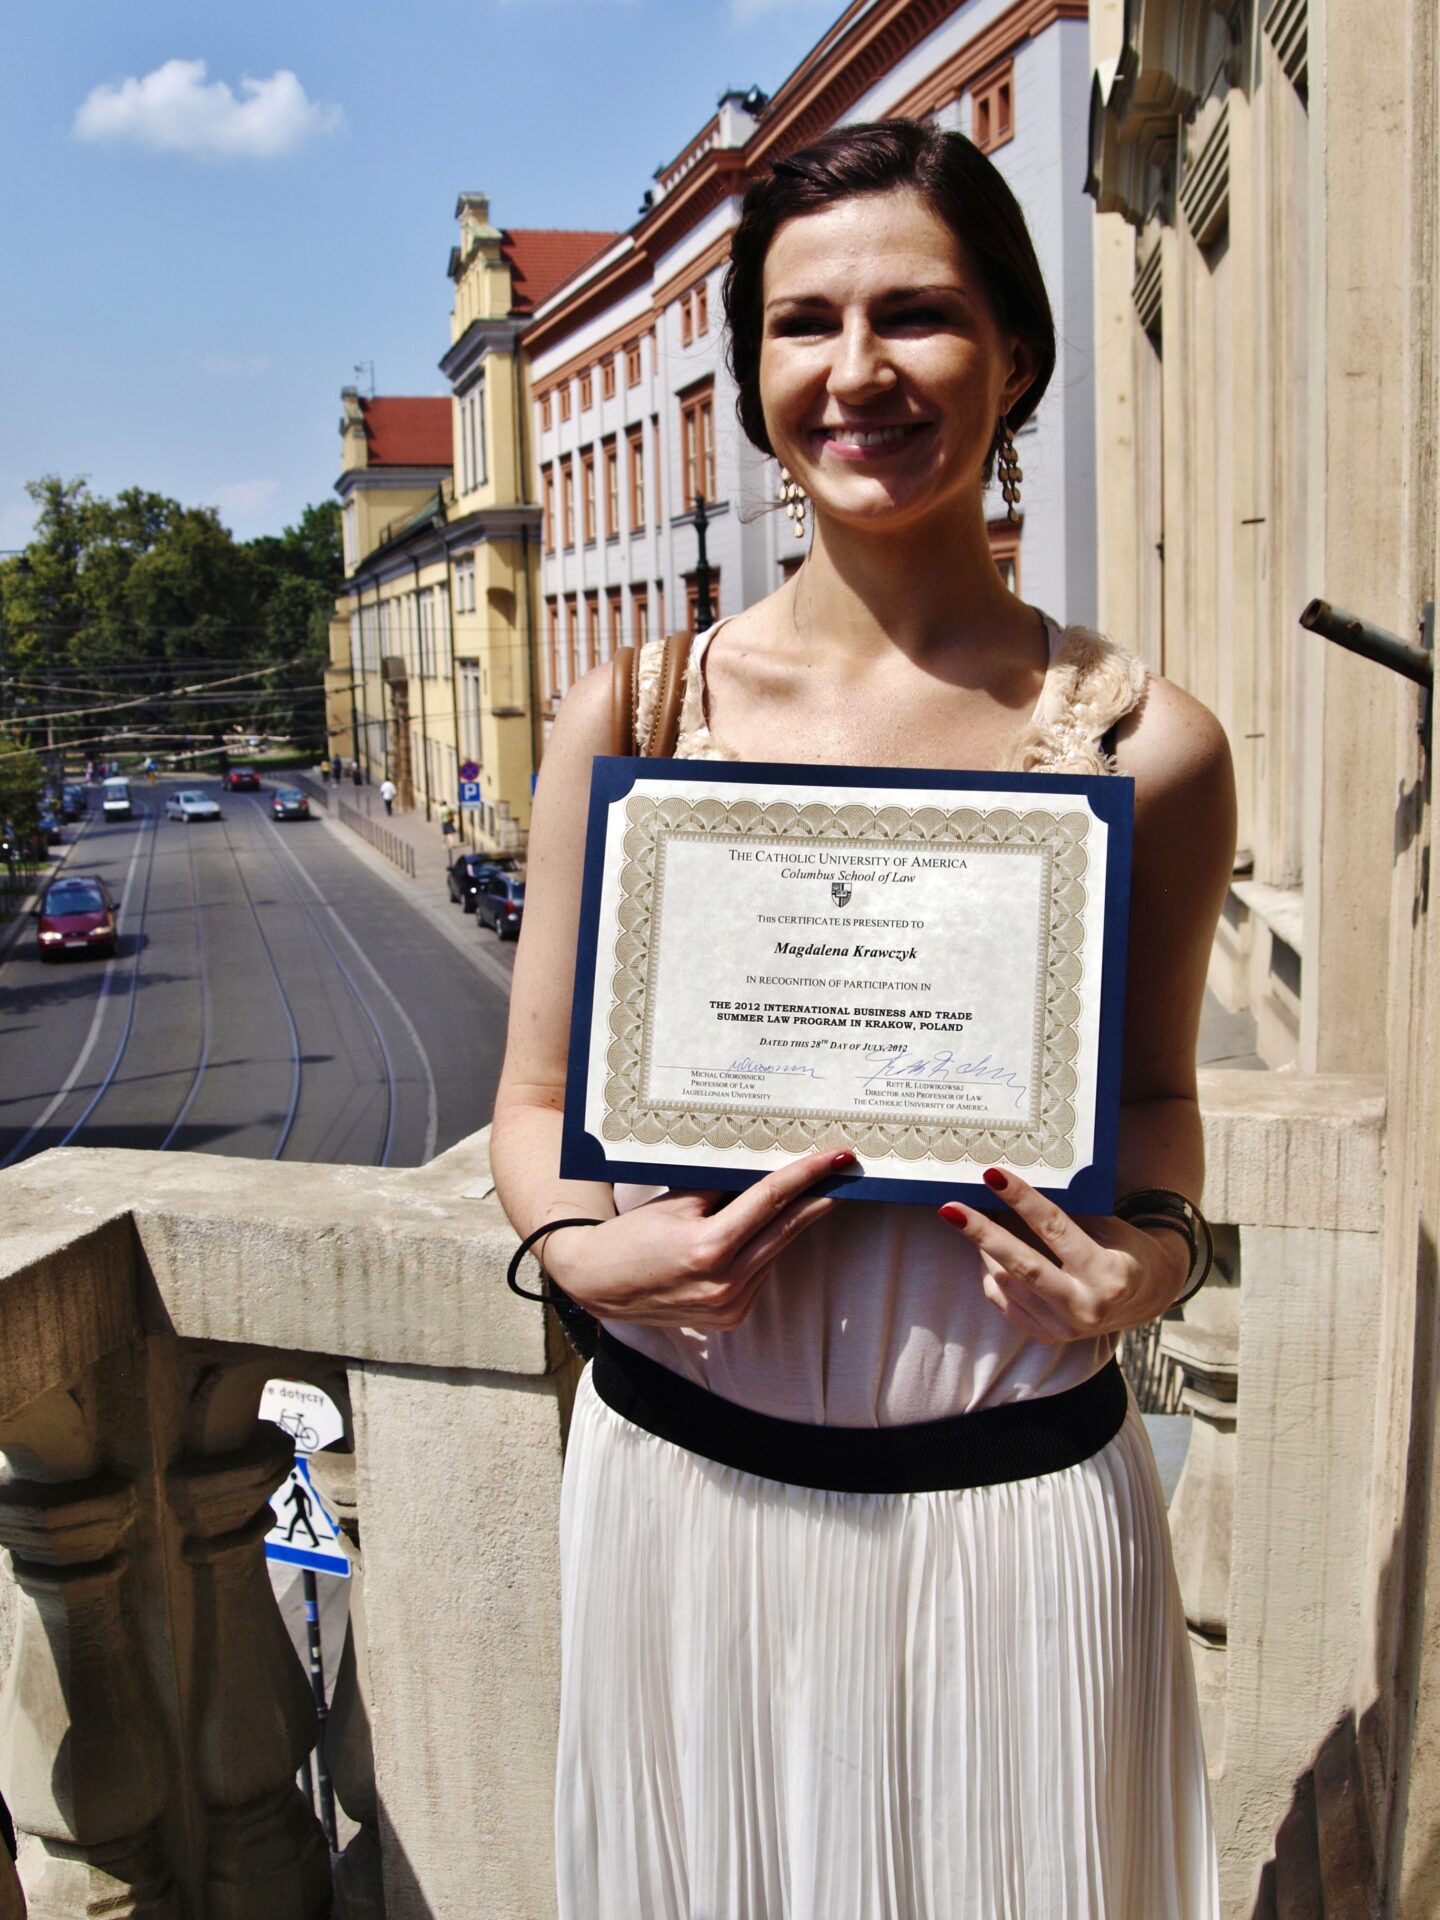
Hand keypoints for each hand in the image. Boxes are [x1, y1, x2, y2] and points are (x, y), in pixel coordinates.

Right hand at [540, 1148, 854, 1329]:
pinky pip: (762, 1273)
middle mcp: (724, 1284)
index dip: (807, 1174)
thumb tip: (769, 1166)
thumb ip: (724, 1186)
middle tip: (842, 1172)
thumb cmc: (633, 1235)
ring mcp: (730, 1306)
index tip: (836, 1158)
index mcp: (708, 1248)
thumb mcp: (677, 1201)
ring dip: (792, 1223)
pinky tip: (764, 1232)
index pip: (771, 1201)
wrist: (600, 1284)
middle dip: (818, 1198)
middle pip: (787, 1229)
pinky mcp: (731, 1319)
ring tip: (805, 1194)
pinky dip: (767, 1249)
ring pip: (776, 1252)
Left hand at [938, 1167, 1189, 1343]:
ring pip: (1005, 1282)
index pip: (1055, 1229)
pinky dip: (992, 1273)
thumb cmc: (1123, 1248)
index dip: (1022, 1200)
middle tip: (950, 1209)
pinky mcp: (1048, 1336)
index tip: (992, 1176)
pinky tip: (992, 1254)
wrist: (1147, 1296)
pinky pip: (1002, 1300)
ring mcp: (1065, 1328)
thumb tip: (1007, 1188)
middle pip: (1022, 1266)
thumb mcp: (1106, 1225)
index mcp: (1108, 1274)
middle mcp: (1087, 1306)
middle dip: (982, 1235)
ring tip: (975, 1221)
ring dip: (985, 1248)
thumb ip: (1064, 1214)